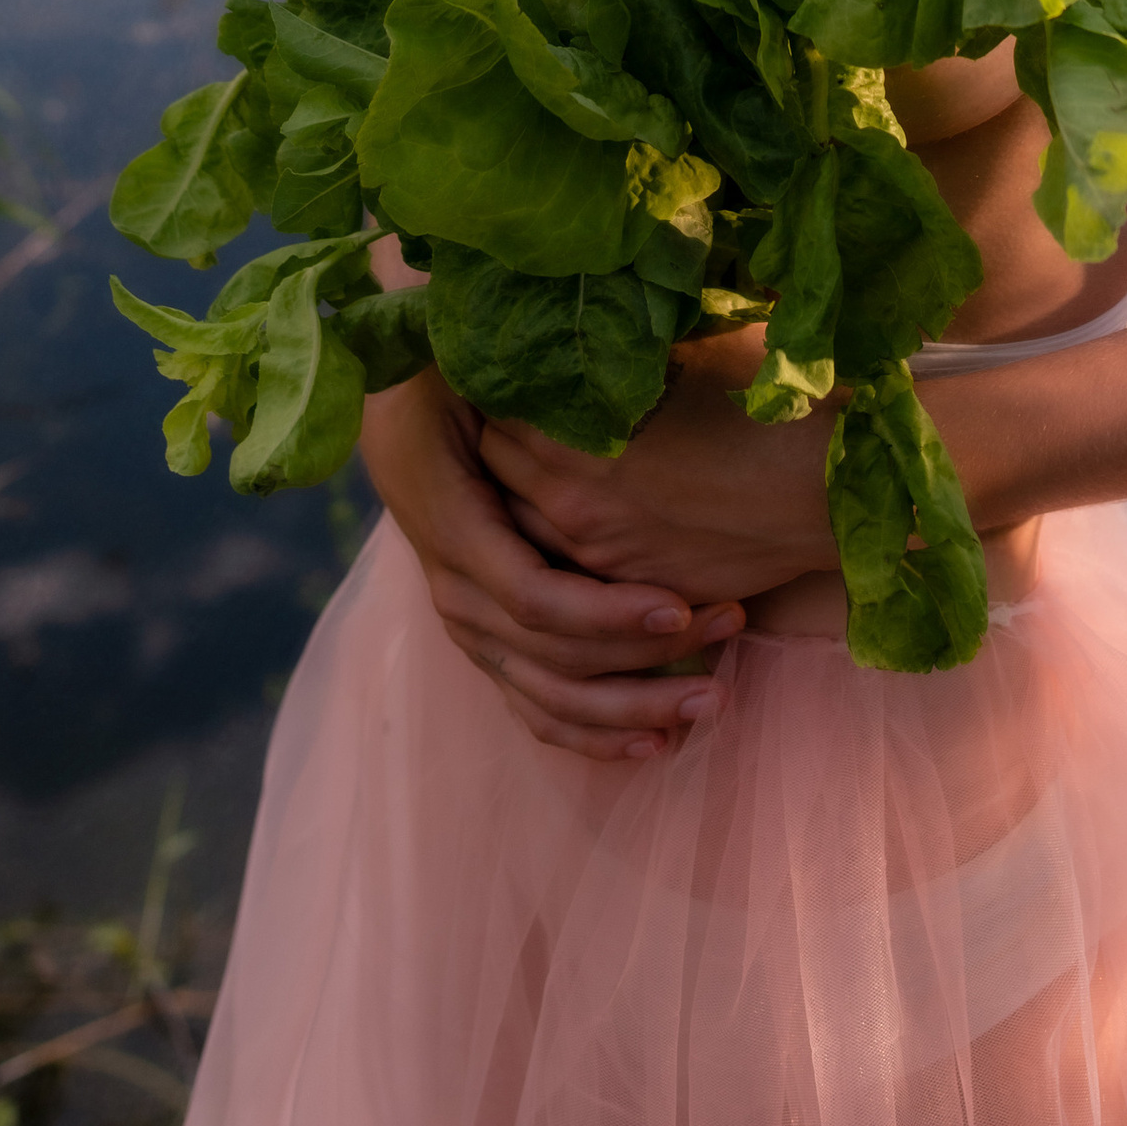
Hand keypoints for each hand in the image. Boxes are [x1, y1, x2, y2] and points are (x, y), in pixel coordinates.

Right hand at [359, 366, 748, 762]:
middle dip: (647, 657)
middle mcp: (458, 595)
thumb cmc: (449, 380)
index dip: (608, 613)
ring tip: (711, 702)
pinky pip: (537, 709)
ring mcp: (470, 628)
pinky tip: (654, 745)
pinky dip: (594, 735)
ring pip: (553, 698)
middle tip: (730, 627)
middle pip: (555, 657)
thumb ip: (529, 411)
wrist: (396, 402)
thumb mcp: (477, 381)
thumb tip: (592, 412)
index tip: (679, 605)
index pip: (536, 599)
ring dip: (635, 709)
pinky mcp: (486, 645)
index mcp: (458, 532)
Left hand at [477, 356, 836, 615]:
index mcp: (572, 445)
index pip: (494, 412)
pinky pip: (576, 566)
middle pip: (497, 471)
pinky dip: (574, 537)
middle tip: (524, 408)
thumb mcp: (680, 356)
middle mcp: (572, 510)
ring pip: (528, 526)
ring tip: (558, 457)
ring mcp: (604, 559)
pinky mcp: (638, 590)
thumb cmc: (761, 407)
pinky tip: (601, 506)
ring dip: (531, 494)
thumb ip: (614, 355)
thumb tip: (583, 326)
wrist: (830, 490)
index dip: (501, 385)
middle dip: (505, 439)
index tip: (510, 363)